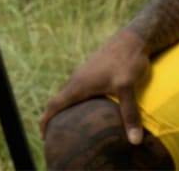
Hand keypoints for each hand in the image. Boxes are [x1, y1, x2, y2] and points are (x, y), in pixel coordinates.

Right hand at [39, 27, 150, 144]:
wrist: (134, 38)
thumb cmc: (127, 60)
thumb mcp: (127, 87)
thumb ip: (129, 114)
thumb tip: (135, 141)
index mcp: (79, 84)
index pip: (54, 104)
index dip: (46, 121)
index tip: (43, 136)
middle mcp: (79, 79)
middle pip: (61, 101)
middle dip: (56, 119)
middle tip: (58, 139)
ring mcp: (86, 74)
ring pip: (72, 95)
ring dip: (68, 109)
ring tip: (73, 128)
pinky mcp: (96, 71)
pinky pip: (82, 90)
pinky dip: (80, 102)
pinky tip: (92, 110)